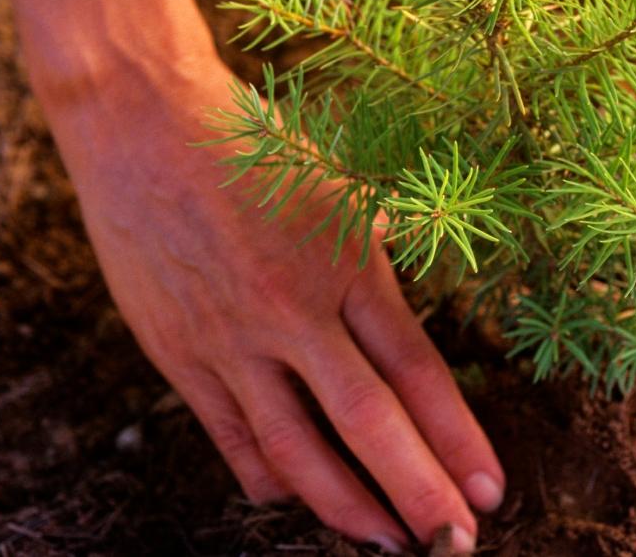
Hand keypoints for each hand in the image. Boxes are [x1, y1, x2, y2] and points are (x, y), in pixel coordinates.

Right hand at [47, 61, 501, 552]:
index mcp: (349, 265)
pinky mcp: (179, 353)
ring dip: (346, 506)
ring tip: (386, 542)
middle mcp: (295, 310)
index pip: (418, 371)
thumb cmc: (255, 149)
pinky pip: (229, 435)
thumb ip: (378, 259)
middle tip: (455, 543)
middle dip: (418, 490)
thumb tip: (410, 320)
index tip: (490, 490)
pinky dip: (267, 476)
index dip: (458, 436)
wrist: (145, 121)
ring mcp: (233, 338)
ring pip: (296, 446)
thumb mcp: (341, 190)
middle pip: (369, 421)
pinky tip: (294, 499)